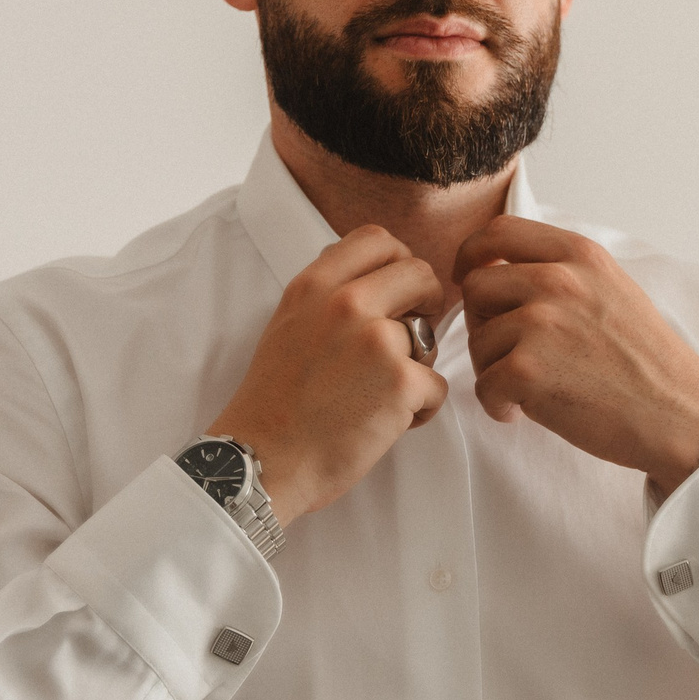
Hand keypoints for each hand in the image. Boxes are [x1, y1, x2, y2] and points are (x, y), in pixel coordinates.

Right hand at [207, 226, 446, 522]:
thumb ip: (327, 295)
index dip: (399, 261)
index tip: (398, 291)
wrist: (261, 462)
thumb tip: (374, 276)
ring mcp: (377, 340)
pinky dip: (420, 410)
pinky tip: (383, 424)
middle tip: (411, 339)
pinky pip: (437, 385)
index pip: (377, 237)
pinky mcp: (401, 382)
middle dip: (426, 305)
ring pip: (430, 336)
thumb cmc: (274, 404)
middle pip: (419, 273)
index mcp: (313, 285)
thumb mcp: (288, 325)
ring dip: (418, 366)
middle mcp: (346, 303)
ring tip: (380, 395)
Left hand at [454, 216, 698, 496]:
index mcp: (580, 255)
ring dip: (492, 369)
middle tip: (508, 353)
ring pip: (478, 339)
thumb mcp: (614, 291)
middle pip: (477, 285)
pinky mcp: (527, 368)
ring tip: (529, 388)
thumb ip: (565, 272)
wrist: (679, 414)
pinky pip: (483, 384)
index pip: (500, 231)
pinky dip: (498, 405)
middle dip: (482, 322)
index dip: (471, 253)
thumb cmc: (647, 363)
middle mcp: (558, 279)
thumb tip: (504, 270)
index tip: (466, 275)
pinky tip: (524, 411)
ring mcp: (541, 322)